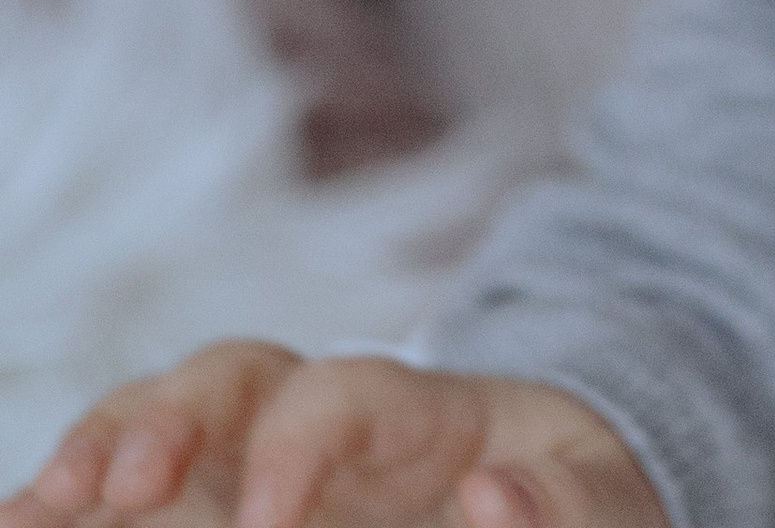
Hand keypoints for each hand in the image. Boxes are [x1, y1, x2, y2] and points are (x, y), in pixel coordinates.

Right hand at [0, 346, 666, 527]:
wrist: (541, 501)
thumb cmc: (569, 507)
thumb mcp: (602, 505)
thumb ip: (571, 507)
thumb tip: (497, 498)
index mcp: (416, 412)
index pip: (346, 392)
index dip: (300, 443)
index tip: (268, 521)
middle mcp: (316, 420)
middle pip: (231, 377)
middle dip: (168, 420)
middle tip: (122, 488)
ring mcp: (251, 466)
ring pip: (160, 421)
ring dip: (94, 454)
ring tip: (36, 514)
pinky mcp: (211, 514)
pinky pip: (130, 501)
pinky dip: (74, 505)